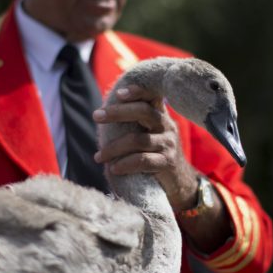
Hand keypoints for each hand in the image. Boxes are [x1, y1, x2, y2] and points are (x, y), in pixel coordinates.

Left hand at [93, 85, 198, 210]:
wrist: (176, 181)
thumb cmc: (152, 154)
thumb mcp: (146, 134)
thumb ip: (132, 123)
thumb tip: (101, 115)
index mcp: (160, 115)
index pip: (151, 96)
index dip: (137, 92)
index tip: (118, 94)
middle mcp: (167, 126)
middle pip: (144, 111)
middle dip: (118, 112)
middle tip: (96, 116)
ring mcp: (169, 144)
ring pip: (138, 140)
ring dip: (114, 148)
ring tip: (99, 157)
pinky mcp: (168, 162)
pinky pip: (143, 160)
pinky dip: (125, 164)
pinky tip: (113, 168)